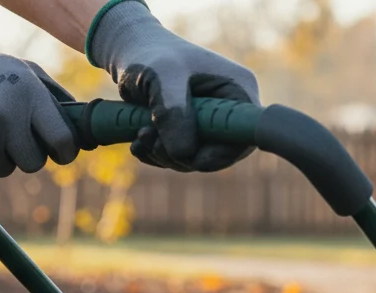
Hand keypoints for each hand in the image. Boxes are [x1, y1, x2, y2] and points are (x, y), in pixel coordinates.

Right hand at [0, 10, 78, 177]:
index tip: (57, 151)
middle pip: (33, 163)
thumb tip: (87, 134)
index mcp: (29, 94)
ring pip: (4, 169)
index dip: (63, 152)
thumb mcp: (23, 70)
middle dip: (24, 153)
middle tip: (7, 133)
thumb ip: (56, 98)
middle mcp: (7, 115)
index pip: (63, 142)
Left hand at [89, 0, 259, 171]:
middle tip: (150, 139)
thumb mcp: (162, 76)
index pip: (244, 136)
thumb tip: (184, 154)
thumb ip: (173, 112)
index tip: (188, 156)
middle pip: (218, 154)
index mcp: (238, 90)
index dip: (220, 154)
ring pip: (194, 159)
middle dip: (182, 156)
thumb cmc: (151, 53)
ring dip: (164, 155)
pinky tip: (138, 141)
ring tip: (141, 134)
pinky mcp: (190, 132)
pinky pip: (178, 157)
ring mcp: (210, 123)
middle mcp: (229, 110)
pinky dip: (156, 155)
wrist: (130, 50)